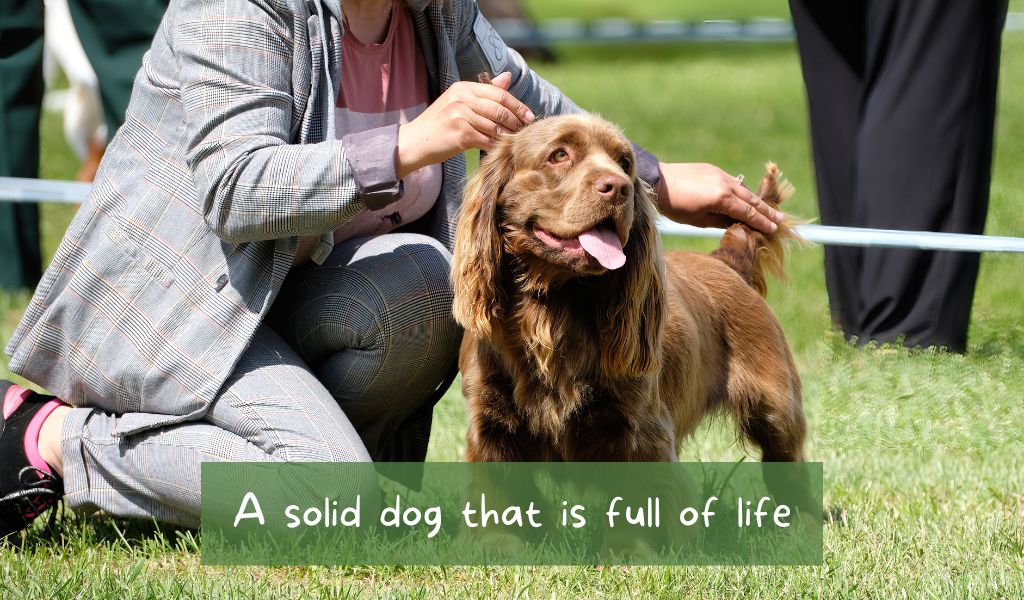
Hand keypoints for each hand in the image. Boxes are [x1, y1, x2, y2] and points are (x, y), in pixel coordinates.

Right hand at [397, 72, 534, 177]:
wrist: (414, 142)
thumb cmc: (439, 124)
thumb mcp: (459, 102)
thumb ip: (484, 92)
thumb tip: (507, 77)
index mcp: (464, 88)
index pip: (498, 93)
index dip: (517, 105)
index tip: (529, 116)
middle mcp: (462, 98)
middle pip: (500, 109)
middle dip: (517, 121)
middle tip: (526, 130)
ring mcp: (461, 116)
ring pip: (495, 126)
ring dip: (509, 136)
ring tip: (516, 141)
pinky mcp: (460, 134)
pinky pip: (487, 140)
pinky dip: (496, 146)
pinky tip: (501, 149)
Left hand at [655, 162, 783, 232]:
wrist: (657, 181)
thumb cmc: (675, 206)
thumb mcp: (698, 220)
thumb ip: (720, 221)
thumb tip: (736, 222)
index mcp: (722, 199)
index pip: (748, 213)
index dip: (761, 222)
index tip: (773, 229)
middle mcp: (725, 184)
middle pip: (751, 199)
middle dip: (766, 210)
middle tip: (780, 219)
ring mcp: (720, 174)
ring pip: (743, 189)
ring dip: (755, 200)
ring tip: (767, 209)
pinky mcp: (713, 169)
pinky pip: (733, 182)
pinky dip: (741, 191)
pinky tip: (745, 198)